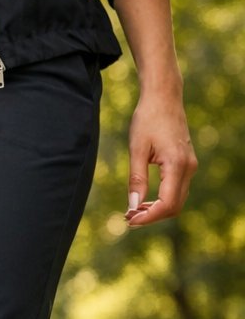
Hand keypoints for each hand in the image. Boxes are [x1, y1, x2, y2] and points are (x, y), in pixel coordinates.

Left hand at [125, 77, 197, 227]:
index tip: (129, 220)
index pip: (167, 204)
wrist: (164, 98)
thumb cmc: (148, 119)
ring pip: (177, 200)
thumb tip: (133, 206)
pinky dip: (162, 200)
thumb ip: (136, 179)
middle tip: (128, 219)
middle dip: (152, 216)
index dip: (149, 217)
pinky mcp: (186, 164)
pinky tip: (145, 201)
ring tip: (133, 211)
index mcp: (177, 165)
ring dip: (157, 210)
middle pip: (174, 206)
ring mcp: (190, 166)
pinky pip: (177, 190)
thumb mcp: (137, 149)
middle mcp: (189, 168)